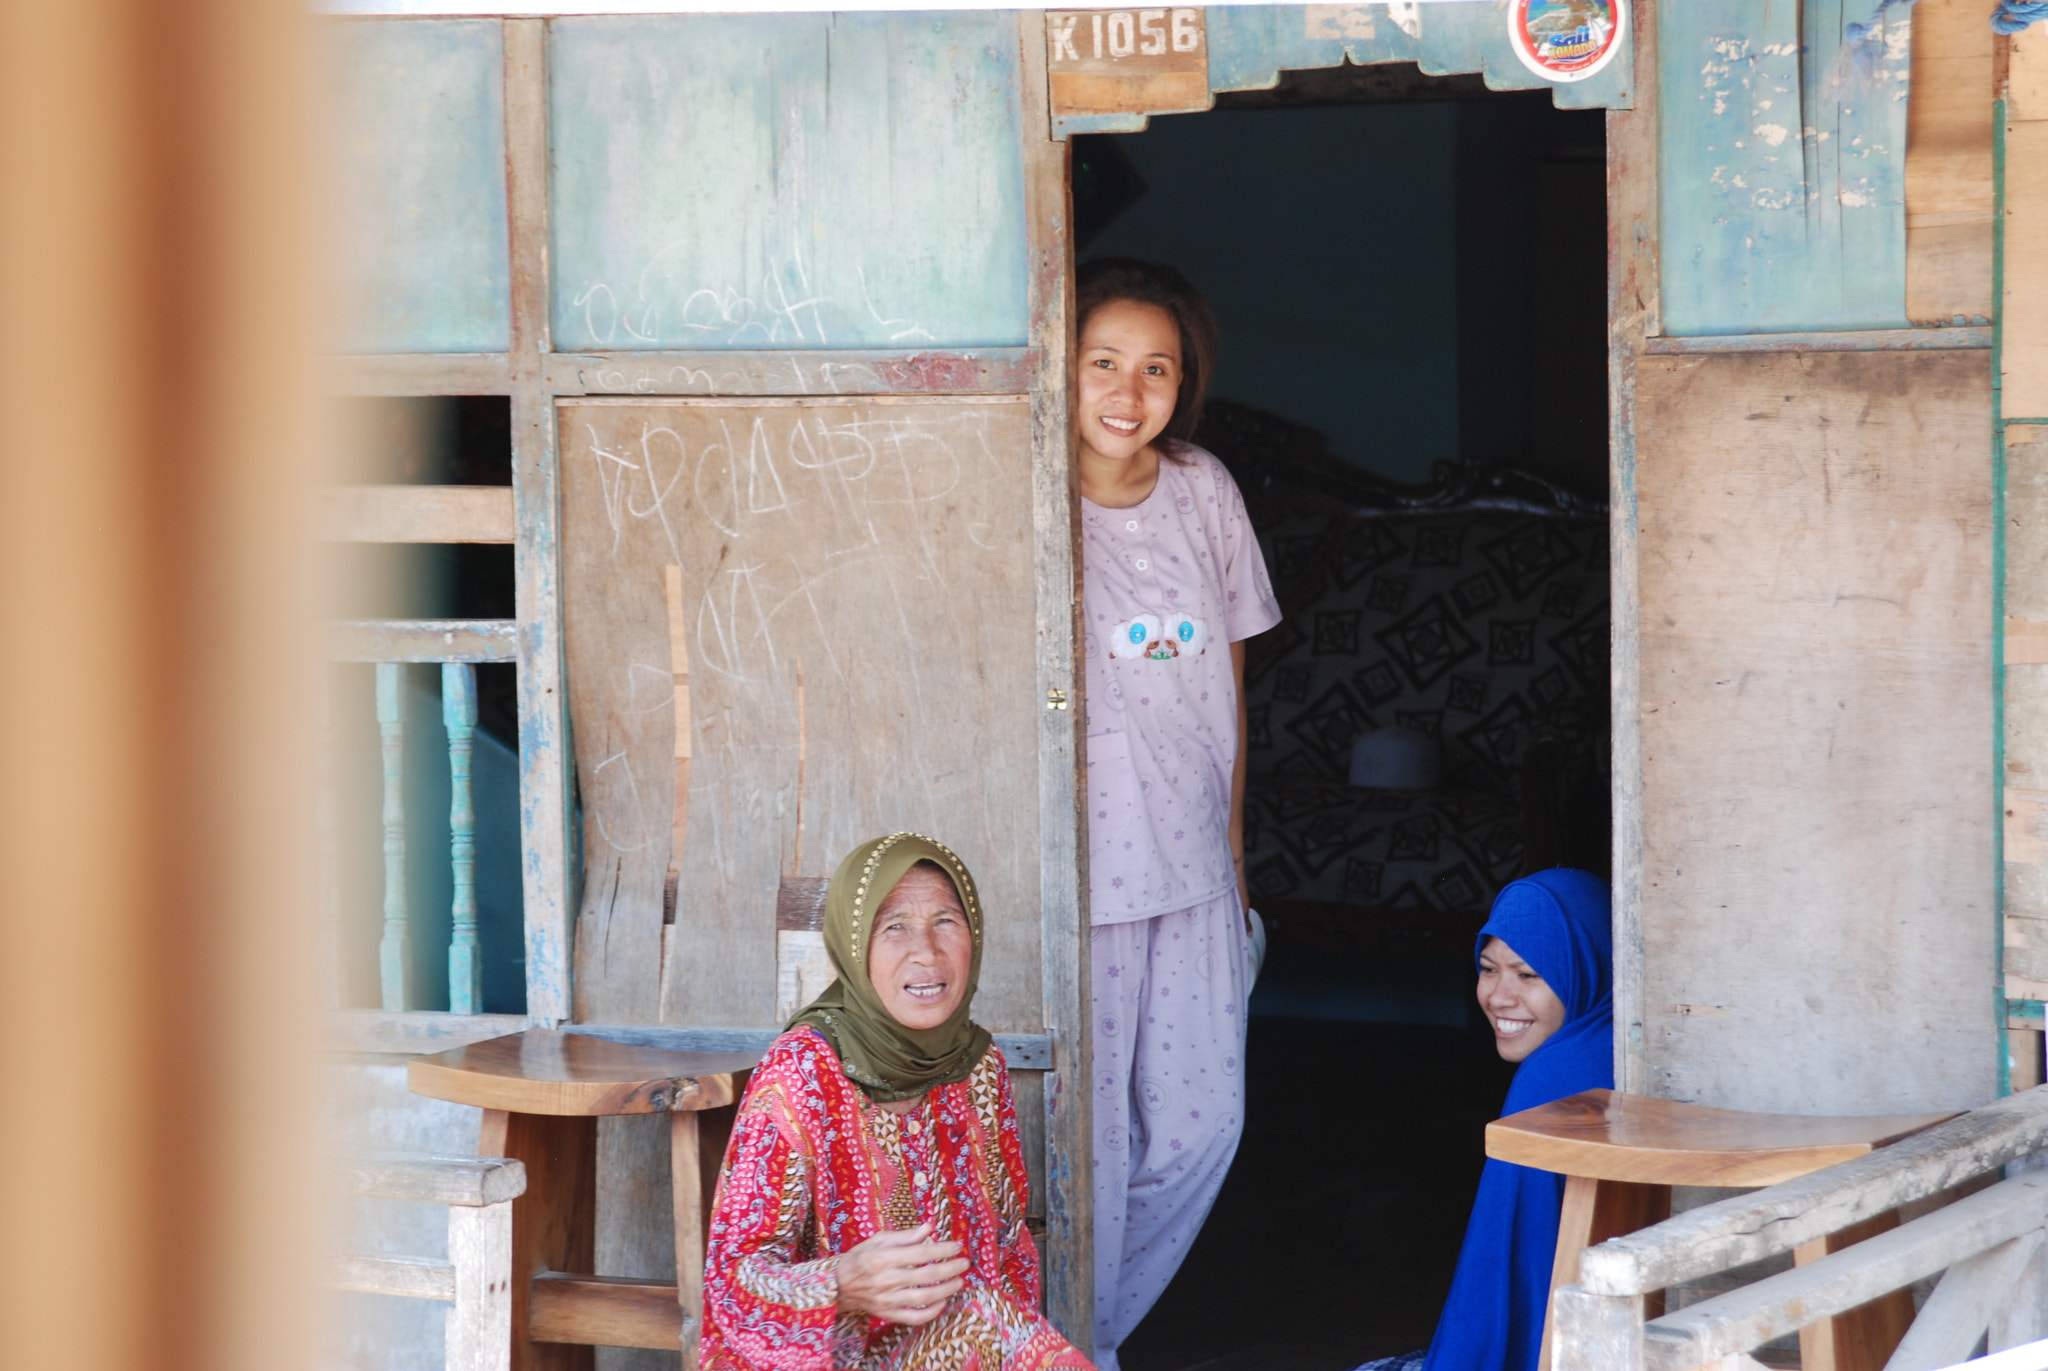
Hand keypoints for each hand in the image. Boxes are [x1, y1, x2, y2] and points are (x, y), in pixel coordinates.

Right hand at [835, 1223, 968, 1325]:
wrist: (838, 1286)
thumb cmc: (860, 1258)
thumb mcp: (878, 1240)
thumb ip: (905, 1236)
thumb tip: (929, 1227)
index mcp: (882, 1258)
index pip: (920, 1254)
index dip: (942, 1250)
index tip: (957, 1246)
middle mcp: (885, 1280)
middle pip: (926, 1276)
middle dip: (950, 1269)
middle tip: (965, 1263)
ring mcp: (887, 1300)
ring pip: (924, 1298)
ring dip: (947, 1290)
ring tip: (959, 1281)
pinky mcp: (887, 1315)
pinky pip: (914, 1318)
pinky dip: (932, 1312)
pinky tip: (943, 1302)